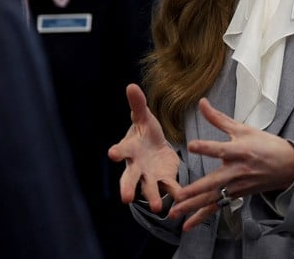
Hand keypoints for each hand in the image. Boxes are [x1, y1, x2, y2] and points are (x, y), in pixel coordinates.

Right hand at [108, 83, 181, 213]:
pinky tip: (181, 201)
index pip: (121, 150)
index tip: (112, 153)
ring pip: (148, 188)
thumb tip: (131, 85)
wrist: (156, 147)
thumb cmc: (145, 131)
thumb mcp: (143, 117)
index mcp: (130, 148)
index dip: (117, 152)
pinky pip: (169, 189)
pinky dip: (175, 195)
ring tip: (156, 206)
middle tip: (125, 197)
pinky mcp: (165, 180)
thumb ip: (138, 104)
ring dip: (152, 197)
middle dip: (127, 187)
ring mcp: (149, 176)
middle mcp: (136, 166)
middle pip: (129, 178)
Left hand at [168, 97, 293, 230]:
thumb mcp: (244, 129)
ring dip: (193, 207)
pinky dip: (202, 217)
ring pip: (213, 198)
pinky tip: (188, 225)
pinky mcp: (236, 195)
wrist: (289, 166)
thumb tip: (202, 102)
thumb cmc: (266, 145)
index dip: (206, 147)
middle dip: (195, 190)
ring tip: (175, 214)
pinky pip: (217, 207)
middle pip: (214, 182)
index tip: (192, 146)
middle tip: (179, 195)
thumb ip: (218, 118)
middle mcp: (237, 171)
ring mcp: (237, 186)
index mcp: (240, 151)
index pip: (220, 149)